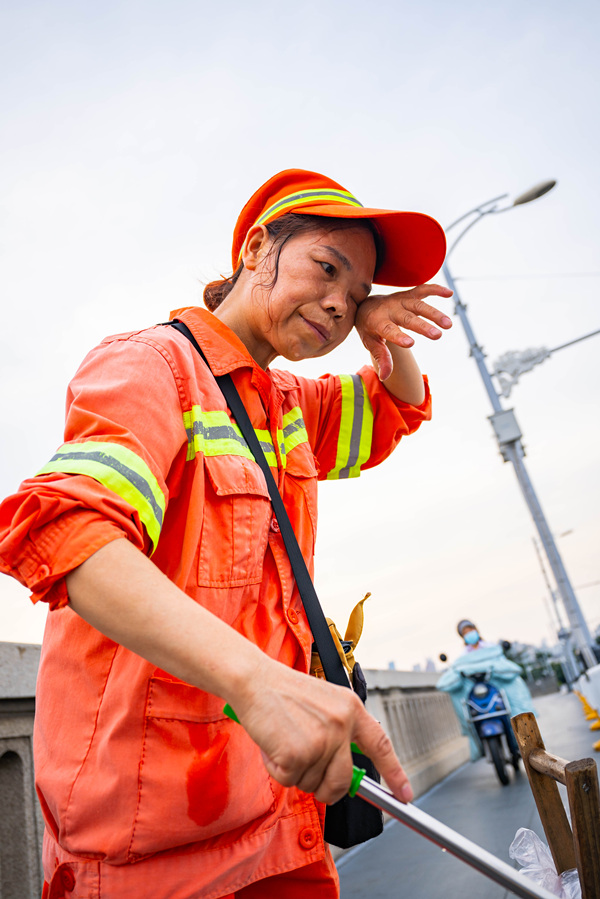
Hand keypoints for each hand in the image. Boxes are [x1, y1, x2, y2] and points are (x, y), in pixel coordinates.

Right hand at [232, 660, 412, 805]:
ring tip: (284, 740)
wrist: (254, 680)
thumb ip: (339, 732)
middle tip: (305, 771)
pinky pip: (289, 780)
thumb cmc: (283, 692)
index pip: (381, 745)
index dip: (395, 772)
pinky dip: (276, 769)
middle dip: (326, 788)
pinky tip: (273, 744)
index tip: (405, 794)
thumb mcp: (324, 703)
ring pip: (312, 782)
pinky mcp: (297, 754)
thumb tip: (344, 773)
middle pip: (343, 780)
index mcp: (351, 708)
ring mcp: (320, 740)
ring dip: (295, 771)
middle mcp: (341, 725)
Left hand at [355, 283, 452, 380]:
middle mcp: (390, 309)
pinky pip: (422, 290)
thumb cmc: (370, 328)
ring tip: (448, 324)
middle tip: (437, 335)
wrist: (366, 305)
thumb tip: (385, 377)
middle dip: (422, 326)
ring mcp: (400, 300)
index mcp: (377, 322)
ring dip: (434, 313)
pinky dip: (435, 289)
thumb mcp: (371, 343)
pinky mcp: (409, 295)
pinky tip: (450, 293)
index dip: (398, 336)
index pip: (388, 330)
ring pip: (418, 305)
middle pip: (407, 318)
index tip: (410, 344)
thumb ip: (381, 358)